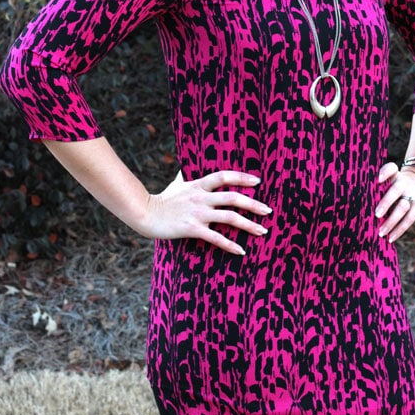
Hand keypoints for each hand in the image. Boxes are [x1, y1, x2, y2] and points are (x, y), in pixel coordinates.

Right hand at [140, 169, 271, 254]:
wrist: (145, 213)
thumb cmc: (163, 199)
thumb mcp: (177, 183)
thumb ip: (185, 174)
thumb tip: (186, 163)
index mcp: (199, 184)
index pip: (224, 176)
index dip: (242, 177)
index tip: (258, 181)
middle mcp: (201, 197)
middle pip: (233, 197)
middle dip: (253, 204)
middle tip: (269, 211)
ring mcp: (197, 213)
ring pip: (229, 217)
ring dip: (248, 225)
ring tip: (262, 231)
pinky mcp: (192, 228)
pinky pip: (215, 237)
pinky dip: (230, 244)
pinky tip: (241, 251)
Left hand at [374, 162, 414, 242]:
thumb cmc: (398, 183)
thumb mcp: (392, 178)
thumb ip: (379, 187)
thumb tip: (360, 204)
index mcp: (396, 175)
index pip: (391, 169)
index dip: (385, 172)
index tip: (377, 179)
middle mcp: (405, 183)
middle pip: (396, 190)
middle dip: (386, 202)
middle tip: (376, 214)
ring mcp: (414, 194)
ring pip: (403, 207)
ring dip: (392, 221)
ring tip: (381, 232)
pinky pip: (410, 219)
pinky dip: (400, 230)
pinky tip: (390, 238)